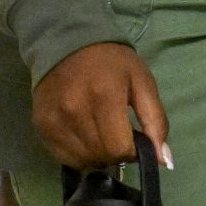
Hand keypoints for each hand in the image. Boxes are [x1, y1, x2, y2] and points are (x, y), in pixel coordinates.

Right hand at [32, 42, 170, 172]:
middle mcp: (74, 111)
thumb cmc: (112, 62)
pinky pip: (64, 158)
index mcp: (104, 97)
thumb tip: (164, 159)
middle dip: (116, 153)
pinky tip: (85, 137)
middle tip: (119, 135)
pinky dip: (79, 155)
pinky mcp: (41, 127)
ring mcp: (54, 121)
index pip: (119, 148)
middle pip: (101, 156)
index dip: (133, 151)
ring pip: (83, 161)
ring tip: (102, 134)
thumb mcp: (142, 82)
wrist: (69, 45)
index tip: (136, 141)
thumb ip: (155, 120)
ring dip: (98, 156)